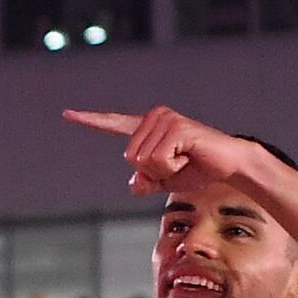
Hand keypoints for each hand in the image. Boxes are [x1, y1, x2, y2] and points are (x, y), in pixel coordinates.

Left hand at [63, 103, 260, 196]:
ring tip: (185, 159)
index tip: (67, 113)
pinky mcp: (176, 127)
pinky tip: (189, 156)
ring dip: (165, 170)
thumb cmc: (199, 169)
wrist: (230, 165)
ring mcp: (164, 119)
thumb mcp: (167, 181)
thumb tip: (133, 184)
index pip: (114, 124)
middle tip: (178, 164)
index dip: (91, 120)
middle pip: (130, 158)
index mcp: (148, 128)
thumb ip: (147, 182)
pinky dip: (172, 168)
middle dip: (153, 172)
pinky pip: (158, 160)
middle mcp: (154, 118)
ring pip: (143, 161)